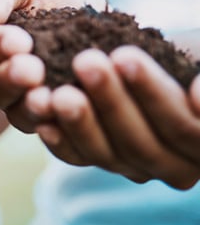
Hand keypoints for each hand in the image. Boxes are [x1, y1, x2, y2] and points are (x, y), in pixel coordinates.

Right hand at [0, 0, 103, 130]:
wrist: (90, 9)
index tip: (19, 40)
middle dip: (11, 78)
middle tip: (33, 69)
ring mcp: (22, 101)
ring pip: (19, 113)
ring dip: (32, 107)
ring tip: (48, 96)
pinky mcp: (54, 117)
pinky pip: (52, 128)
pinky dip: (60, 124)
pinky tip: (75, 111)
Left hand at [34, 46, 199, 188]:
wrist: (154, 62)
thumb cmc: (190, 56)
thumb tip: (197, 93)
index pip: (184, 127)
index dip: (153, 93)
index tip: (125, 57)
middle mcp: (177, 167)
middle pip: (142, 142)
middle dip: (110, 100)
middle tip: (85, 62)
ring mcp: (136, 168)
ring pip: (106, 154)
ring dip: (79, 121)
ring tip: (58, 92)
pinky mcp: (102, 161)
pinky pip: (78, 158)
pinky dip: (59, 140)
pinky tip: (41, 118)